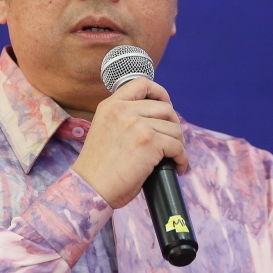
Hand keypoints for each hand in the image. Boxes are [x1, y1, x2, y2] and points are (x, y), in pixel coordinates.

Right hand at [71, 77, 188, 208]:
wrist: (90, 188)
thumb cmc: (97, 169)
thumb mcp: (104, 130)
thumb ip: (123, 119)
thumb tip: (154, 121)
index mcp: (111, 105)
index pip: (142, 84)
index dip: (160, 93)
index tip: (166, 105)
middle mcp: (123, 110)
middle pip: (165, 108)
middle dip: (174, 125)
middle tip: (172, 141)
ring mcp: (137, 125)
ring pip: (174, 129)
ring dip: (178, 145)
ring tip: (175, 158)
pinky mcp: (149, 142)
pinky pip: (177, 146)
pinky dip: (182, 158)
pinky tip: (178, 167)